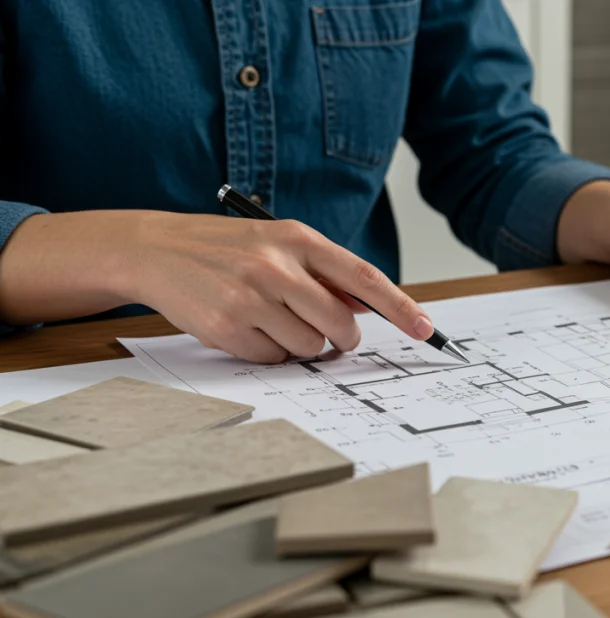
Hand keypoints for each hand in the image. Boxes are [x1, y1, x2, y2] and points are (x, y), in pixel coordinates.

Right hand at [133, 213, 434, 361]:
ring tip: (273, 320)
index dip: (399, 306)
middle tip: (330, 335)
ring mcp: (250, 297)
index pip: (363, 277)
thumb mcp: (279, 243)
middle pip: (339, 323)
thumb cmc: (228, 248)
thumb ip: (324, 272)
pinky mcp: (226, 326)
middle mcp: (276, 266)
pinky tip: (247, 328)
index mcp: (297, 239)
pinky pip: (273, 358)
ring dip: (302, 345)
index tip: (425, 327)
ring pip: (309, 345)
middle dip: (342, 339)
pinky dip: (269, 352)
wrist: (157, 249)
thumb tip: (369, 306)